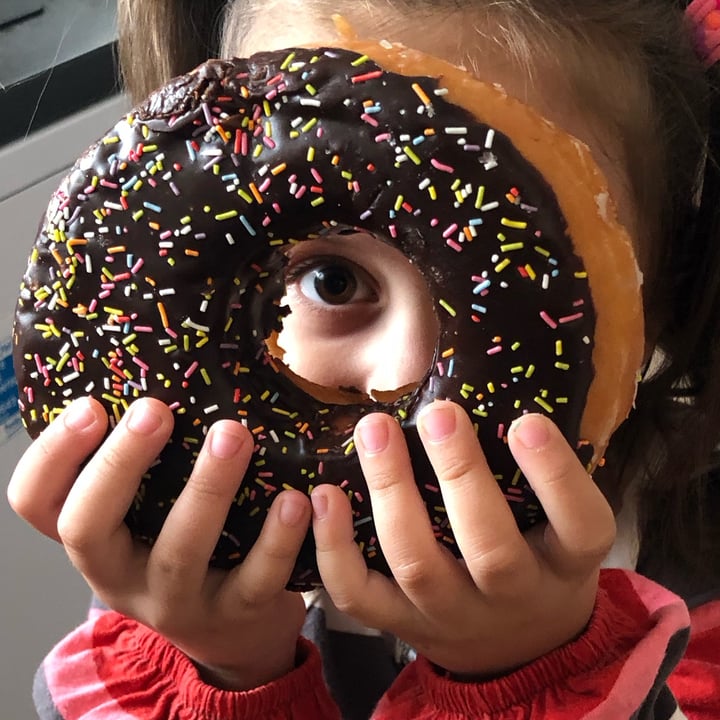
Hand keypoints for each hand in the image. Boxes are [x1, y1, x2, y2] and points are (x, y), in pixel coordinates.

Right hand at [8, 396, 311, 689]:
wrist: (235, 631)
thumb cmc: (189, 546)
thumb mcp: (151, 514)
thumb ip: (148, 464)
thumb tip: (168, 370)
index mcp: (95, 539)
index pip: (38, 503)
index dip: (52, 455)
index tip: (90, 406)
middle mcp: (120, 575)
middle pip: (90, 529)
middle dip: (119, 465)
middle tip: (154, 410)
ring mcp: (176, 602)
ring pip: (179, 552)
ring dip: (207, 489)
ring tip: (233, 435)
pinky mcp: (235, 615)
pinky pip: (255, 580)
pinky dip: (277, 538)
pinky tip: (295, 499)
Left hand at [311, 401, 615, 676]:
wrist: (518, 649)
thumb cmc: (540, 559)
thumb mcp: (562, 525)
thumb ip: (541, 474)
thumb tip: (503, 386)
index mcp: (566, 566)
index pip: (580, 526)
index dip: (557, 477)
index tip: (528, 422)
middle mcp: (512, 597)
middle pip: (490, 549)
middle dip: (461, 475)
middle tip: (439, 412)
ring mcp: (450, 617)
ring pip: (417, 564)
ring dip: (392, 493)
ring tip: (376, 430)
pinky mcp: (400, 624)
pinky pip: (359, 595)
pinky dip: (334, 547)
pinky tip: (323, 494)